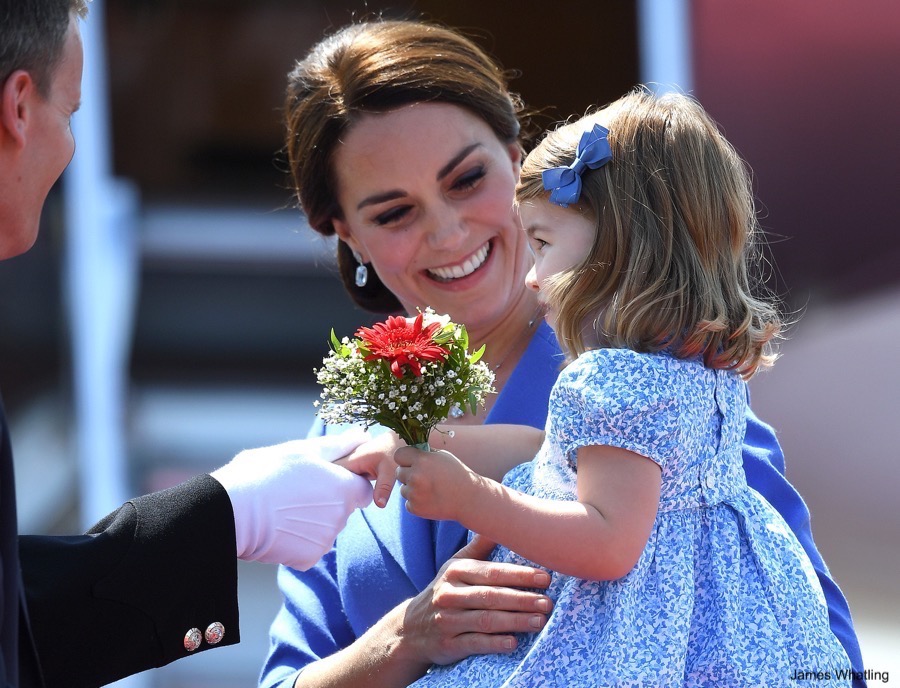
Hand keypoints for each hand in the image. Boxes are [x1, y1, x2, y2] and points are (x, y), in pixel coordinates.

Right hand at [211, 430, 372, 569]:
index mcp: (344, 488)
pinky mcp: (308, 559)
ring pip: (325, 529)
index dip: (347, 483)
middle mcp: (341, 516)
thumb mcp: (301, 451)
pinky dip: (297, 541)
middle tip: (296, 492)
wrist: (231, 509)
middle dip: (327, 502)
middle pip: (343, 509)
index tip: (325, 480)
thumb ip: (338, 447)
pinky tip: (277, 528)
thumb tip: (363, 437)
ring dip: (311, 522)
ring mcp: (325, 540)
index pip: (363, 489)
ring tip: (282, 508)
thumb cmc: (264, 472)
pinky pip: (310, 548)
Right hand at [335, 431, 403, 507]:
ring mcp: (354, 461)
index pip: (333, 470)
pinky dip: (349, 483)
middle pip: (334, 473)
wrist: (401, 439)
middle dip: (332, 486)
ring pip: (341, 474)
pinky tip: (350, 494)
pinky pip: (349, 475)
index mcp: (353, 459)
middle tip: (333, 502)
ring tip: (339, 501)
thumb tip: (379, 505)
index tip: (328, 495)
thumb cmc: (394, 451)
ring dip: (340, 485)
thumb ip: (384, 488)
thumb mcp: (390, 471)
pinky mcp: (360, 465)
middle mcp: (350, 459)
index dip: (329, 482)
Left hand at [395, 445, 477, 521]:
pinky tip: (431, 499)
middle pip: (399, 472)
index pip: (399, 455)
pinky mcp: (415, 508)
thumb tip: (411, 450)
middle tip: (424, 477)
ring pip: (403, 489)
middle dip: (409, 474)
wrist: (468, 499)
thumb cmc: (457, 474)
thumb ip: (425, 453)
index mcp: (422, 460)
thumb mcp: (443, 456)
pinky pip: (408, 502)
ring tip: (430, 489)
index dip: (405, 458)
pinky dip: (417, 502)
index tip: (412, 462)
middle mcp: (415, 476)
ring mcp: (414, 494)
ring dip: (412, 489)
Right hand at [401, 534, 552, 665]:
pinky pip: (474, 644)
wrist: (410, 629)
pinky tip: (514, 642)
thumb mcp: (454, 566)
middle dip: (522, 599)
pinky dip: (494, 644)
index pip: (492, 573)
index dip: (519, 575)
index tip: (545, 577)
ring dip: (515, 621)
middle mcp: (450, 594)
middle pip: (491, 596)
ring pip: (486, 620)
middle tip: (547, 602)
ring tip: (539, 621)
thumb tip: (498, 516)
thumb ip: (478, 548)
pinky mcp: (448, 645)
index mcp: (456, 572)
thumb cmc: (444, 591)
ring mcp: (447, 620)